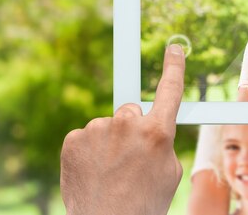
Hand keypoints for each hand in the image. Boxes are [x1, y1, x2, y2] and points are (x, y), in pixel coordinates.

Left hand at [60, 45, 184, 214]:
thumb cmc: (143, 204)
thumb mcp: (170, 173)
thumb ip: (162, 143)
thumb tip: (151, 131)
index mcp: (157, 132)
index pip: (170, 89)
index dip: (174, 66)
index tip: (174, 49)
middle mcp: (127, 124)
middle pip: (132, 112)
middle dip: (132, 128)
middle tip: (129, 157)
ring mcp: (97, 130)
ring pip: (108, 127)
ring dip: (109, 142)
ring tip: (109, 172)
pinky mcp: (73, 139)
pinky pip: (86, 136)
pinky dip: (88, 150)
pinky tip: (93, 171)